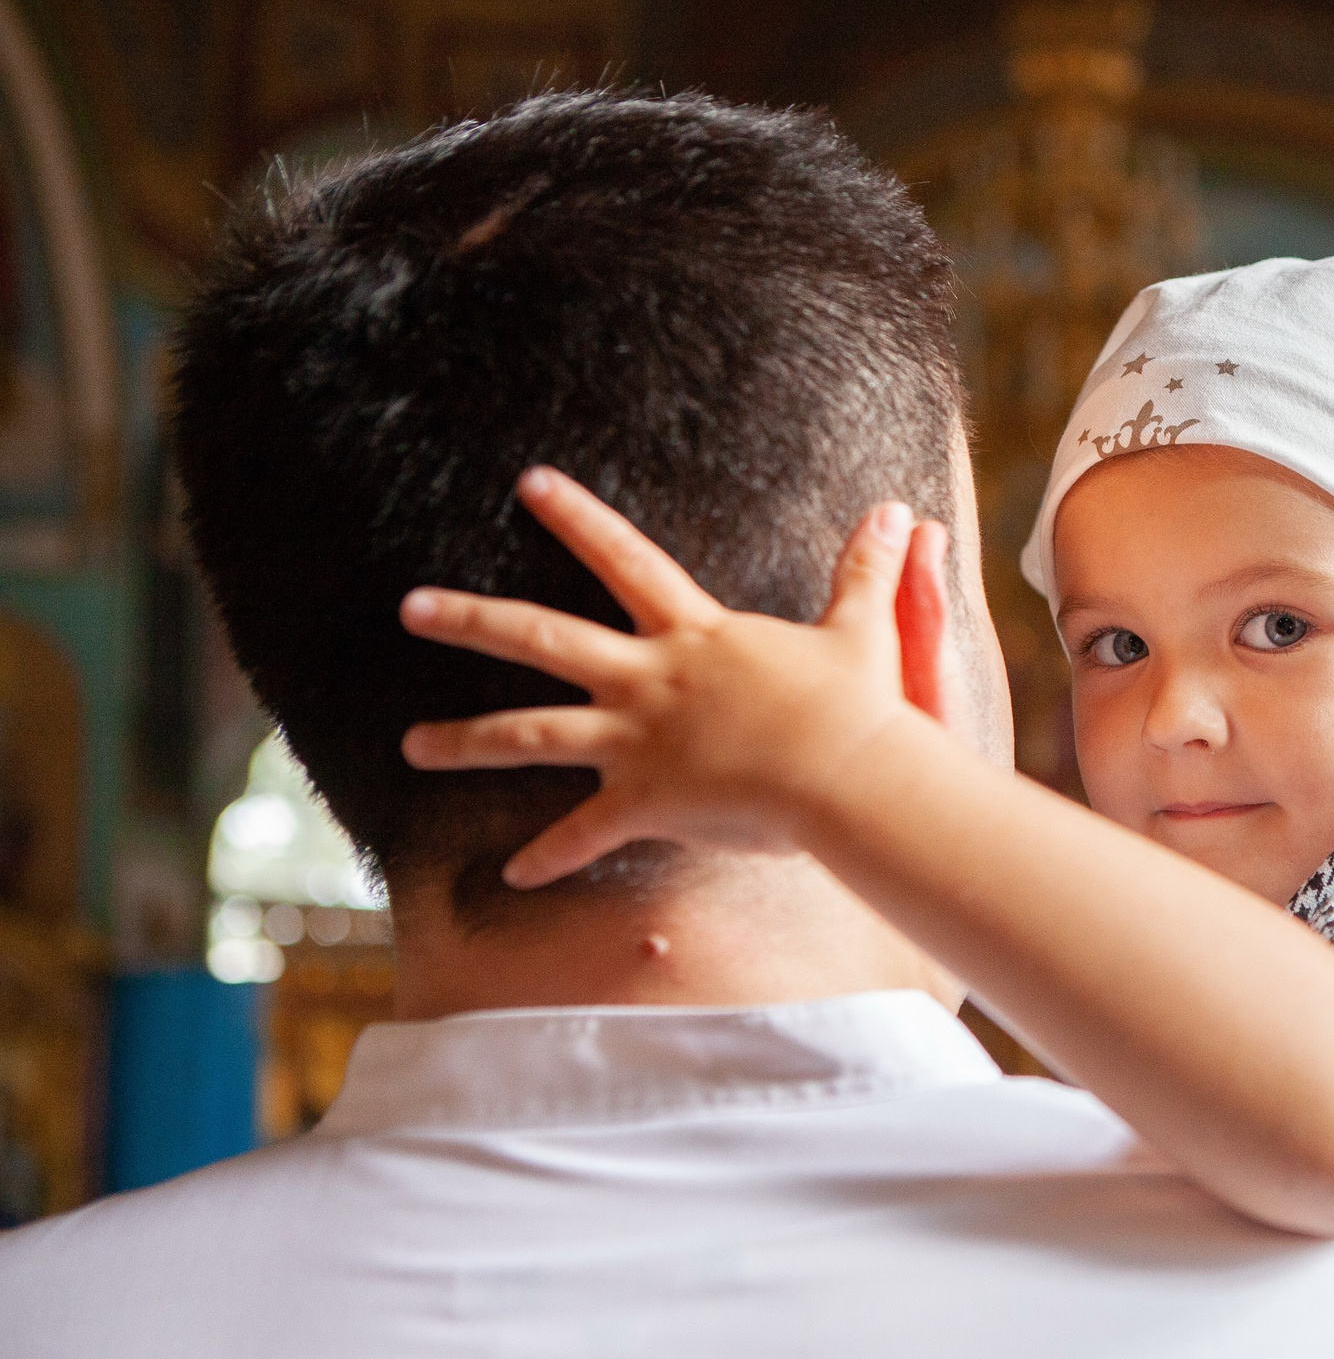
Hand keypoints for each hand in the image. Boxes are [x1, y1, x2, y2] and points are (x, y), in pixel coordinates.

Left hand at [400, 465, 951, 888]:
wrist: (848, 775)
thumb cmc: (858, 708)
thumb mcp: (865, 630)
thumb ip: (868, 573)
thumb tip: (898, 512)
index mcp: (694, 636)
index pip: (624, 560)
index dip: (577, 517)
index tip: (527, 483)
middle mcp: (651, 680)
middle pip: (541, 638)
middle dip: (471, 619)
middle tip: (411, 606)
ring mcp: (639, 742)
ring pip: (531, 734)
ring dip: (465, 739)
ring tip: (409, 745)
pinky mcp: (645, 802)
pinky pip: (584, 835)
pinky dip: (548, 857)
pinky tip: (512, 875)